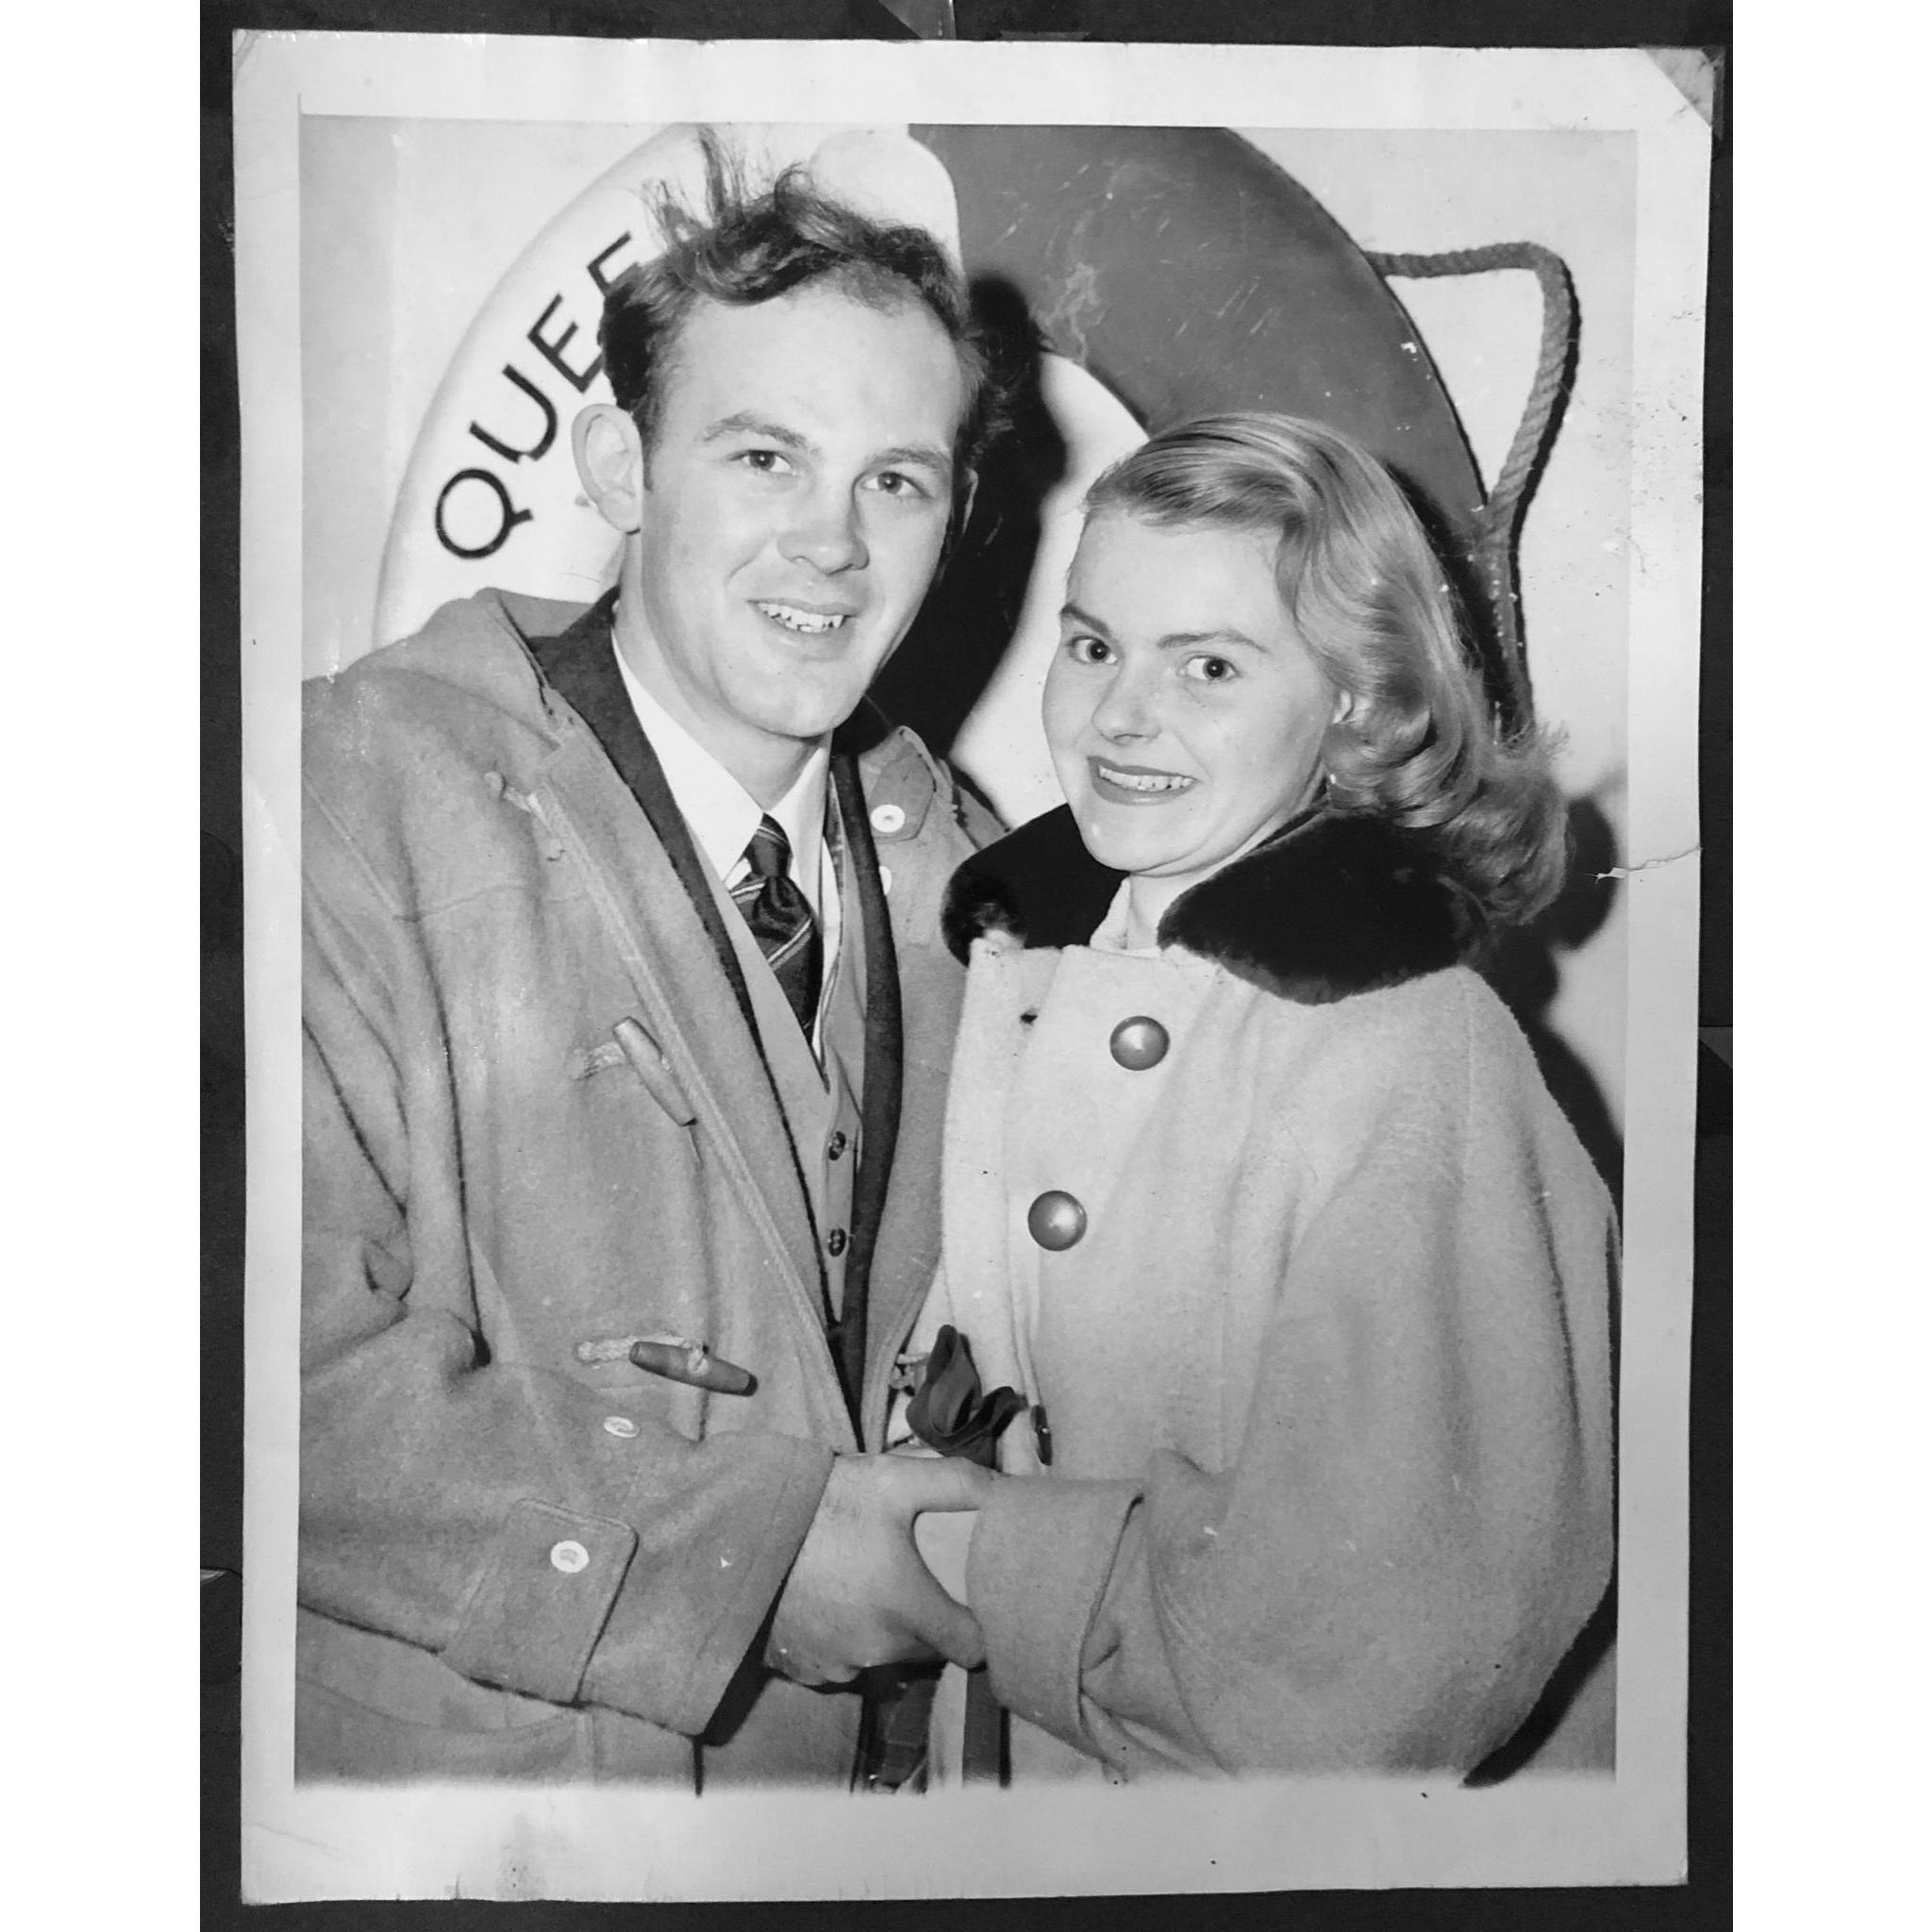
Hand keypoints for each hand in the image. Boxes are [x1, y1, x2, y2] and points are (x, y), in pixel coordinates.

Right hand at [766, 1453, 990, 1687]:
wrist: (740, 1527)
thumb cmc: (826, 1503)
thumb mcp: (897, 1479)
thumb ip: (959, 1485)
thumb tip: (1008, 1493)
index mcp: (909, 1611)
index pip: (973, 1649)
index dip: (979, 1627)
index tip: (972, 1602)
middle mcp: (879, 1650)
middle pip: (926, 1650)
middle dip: (929, 1619)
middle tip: (915, 1575)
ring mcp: (837, 1663)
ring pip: (882, 1655)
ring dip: (884, 1629)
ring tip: (867, 1582)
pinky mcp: (802, 1668)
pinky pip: (840, 1660)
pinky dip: (843, 1638)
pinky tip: (832, 1600)